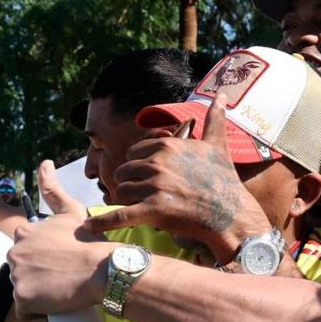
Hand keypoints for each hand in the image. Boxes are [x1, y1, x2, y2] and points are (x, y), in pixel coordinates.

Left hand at [7, 160, 110, 315]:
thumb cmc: (90, 241)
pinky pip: (24, 309)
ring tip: (61, 288)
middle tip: (62, 276)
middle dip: (38, 275)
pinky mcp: (23, 298)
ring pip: (24, 289)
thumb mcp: (70, 210)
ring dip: (38, 292)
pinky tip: (54, 303)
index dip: (42, 258)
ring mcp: (17, 276)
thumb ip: (53, 188)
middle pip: (21, 270)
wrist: (103, 269)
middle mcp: (15, 253)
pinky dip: (36, 310)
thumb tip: (44, 162)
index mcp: (23, 233)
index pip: (24, 251)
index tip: (59, 261)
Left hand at [84, 95, 268, 262]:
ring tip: (143, 207)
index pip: (133, 153)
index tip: (151, 176)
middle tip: (146, 194)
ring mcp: (155, 186)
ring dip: (128, 201)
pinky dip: (103, 222)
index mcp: (166, 145)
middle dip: (131, 183)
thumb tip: (222, 95)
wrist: (232, 215)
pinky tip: (88, 226)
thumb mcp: (217, 145)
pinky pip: (120, 215)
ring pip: (121, 191)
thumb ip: (214, 119)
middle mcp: (158, 163)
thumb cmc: (224, 180)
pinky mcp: (153, 210)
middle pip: (123, 172)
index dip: (139, 166)